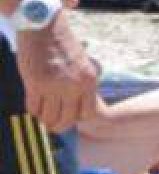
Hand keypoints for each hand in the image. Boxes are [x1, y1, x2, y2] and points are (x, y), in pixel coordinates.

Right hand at [16, 13, 97, 131]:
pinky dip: (33, 110)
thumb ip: (82, 84)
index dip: (77, 119)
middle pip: (68, 119)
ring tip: (42, 118)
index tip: (69, 117)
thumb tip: (77, 104)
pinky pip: (33, 106)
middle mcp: (73, 86)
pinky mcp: (35, 83)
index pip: (86, 114)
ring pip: (49, 115)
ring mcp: (54, 86)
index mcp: (88, 82)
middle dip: (59, 125)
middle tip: (53, 126)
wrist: (43, 26)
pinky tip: (33, 108)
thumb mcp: (83, 64)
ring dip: (44, 119)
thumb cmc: (62, 44)